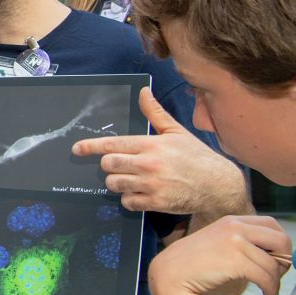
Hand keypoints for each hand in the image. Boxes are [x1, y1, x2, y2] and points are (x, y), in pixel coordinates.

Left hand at [72, 87, 247, 217]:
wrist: (218, 185)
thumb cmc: (196, 156)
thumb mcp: (176, 131)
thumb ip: (155, 113)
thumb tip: (143, 91)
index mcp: (151, 144)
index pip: (113, 144)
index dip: (91, 147)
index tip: (77, 149)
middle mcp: (148, 164)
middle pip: (108, 165)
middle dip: (108, 165)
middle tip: (117, 165)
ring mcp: (151, 185)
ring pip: (114, 184)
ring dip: (116, 183)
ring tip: (129, 179)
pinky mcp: (155, 203)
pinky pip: (127, 202)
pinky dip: (128, 199)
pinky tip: (139, 193)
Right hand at [149, 214, 290, 294]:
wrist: (171, 274)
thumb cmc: (194, 264)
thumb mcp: (219, 243)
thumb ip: (243, 243)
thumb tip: (277, 256)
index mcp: (232, 220)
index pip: (272, 224)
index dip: (281, 244)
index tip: (276, 260)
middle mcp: (235, 226)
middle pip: (280, 239)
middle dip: (285, 260)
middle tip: (277, 275)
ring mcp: (235, 242)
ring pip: (273, 264)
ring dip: (276, 281)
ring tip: (269, 290)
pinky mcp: (236, 260)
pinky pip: (266, 276)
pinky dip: (271, 288)